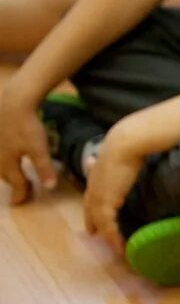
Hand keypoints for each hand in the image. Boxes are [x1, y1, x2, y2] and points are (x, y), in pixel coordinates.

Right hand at [0, 88, 53, 203]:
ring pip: (0, 165)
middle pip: (6, 175)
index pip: (16, 183)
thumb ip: (44, 168)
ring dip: (7, 172)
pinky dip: (3, 159)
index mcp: (8, 163)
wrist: (11, 101)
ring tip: (15, 173)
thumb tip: (50, 187)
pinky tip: (7, 155)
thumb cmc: (25, 125)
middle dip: (14, 183)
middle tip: (23, 189)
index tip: (21, 202)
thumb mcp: (38, 147)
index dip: (21, 193)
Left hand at [82, 133, 145, 256]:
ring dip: (106, 234)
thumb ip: (131, 153)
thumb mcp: (129, 150)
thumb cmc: (132, 143)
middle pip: (91, 208)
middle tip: (93, 233)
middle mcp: (95, 185)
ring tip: (114, 246)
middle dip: (92, 220)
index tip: (94, 208)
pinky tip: (120, 246)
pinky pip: (108, 225)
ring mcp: (98, 194)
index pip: (93, 192)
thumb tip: (141, 150)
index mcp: (98, 172)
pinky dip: (113, 237)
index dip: (93, 203)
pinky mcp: (105, 203)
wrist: (125, 144)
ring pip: (99, 220)